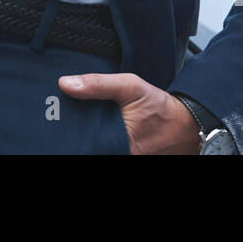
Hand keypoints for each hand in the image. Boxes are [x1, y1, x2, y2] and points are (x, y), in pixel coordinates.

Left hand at [58, 72, 201, 153]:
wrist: (185, 124)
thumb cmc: (158, 106)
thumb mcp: (129, 86)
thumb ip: (97, 85)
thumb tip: (64, 84)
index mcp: (117, 143)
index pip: (81, 141)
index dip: (68, 131)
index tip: (57, 118)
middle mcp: (119, 154)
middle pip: (87, 145)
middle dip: (76, 134)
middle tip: (65, 119)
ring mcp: (125, 157)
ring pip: (95, 147)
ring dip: (87, 137)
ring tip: (81, 123)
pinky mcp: (128, 156)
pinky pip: (106, 148)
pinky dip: (99, 140)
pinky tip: (96, 129)